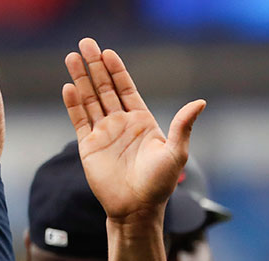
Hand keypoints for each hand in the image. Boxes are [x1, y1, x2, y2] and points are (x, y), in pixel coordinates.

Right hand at [62, 37, 204, 221]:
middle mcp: (121, 124)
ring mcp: (104, 134)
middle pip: (105, 88)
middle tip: (86, 43)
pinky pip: (80, 121)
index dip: (117, 70)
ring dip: (81, 79)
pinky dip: (73, 104)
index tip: (108, 52)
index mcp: (142, 121)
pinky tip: (68, 87)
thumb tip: (200, 102)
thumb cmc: (160, 184)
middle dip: (96, 67)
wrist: (137, 209)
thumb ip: (183, 126)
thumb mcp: (176, 153)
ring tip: (72, 57)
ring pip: (90, 100)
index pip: (126, 88)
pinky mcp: (89, 147)